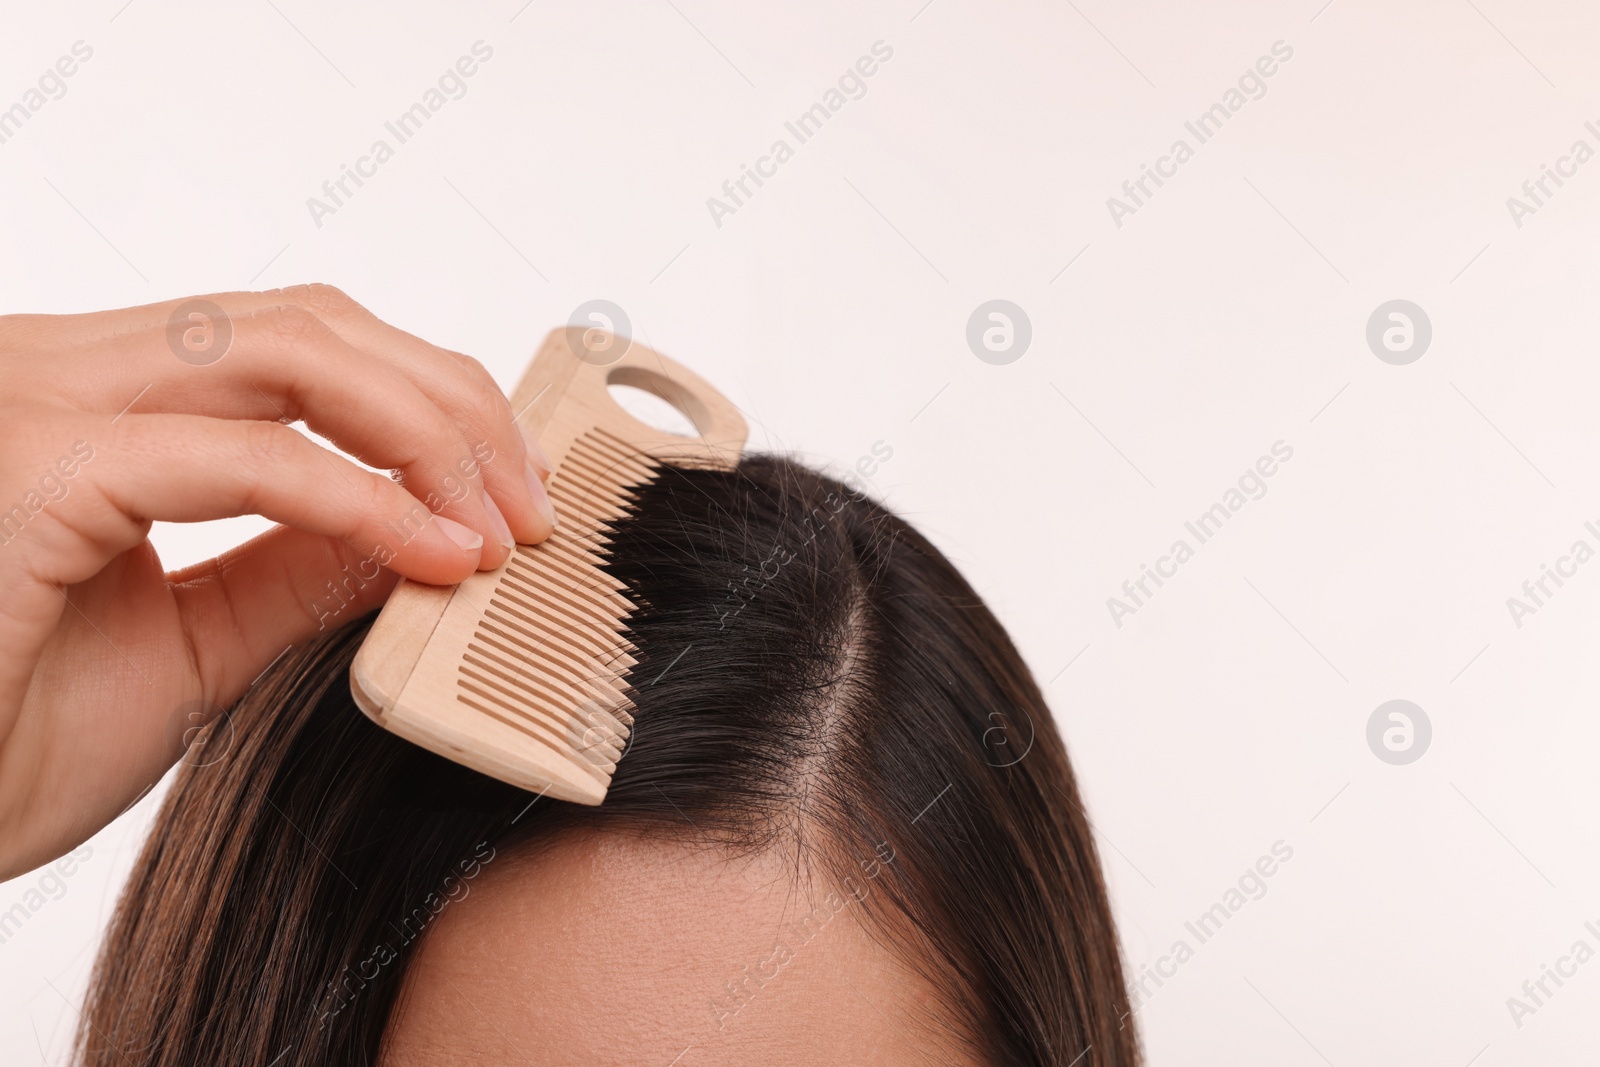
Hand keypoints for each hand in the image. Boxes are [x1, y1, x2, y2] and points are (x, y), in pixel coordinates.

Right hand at [0, 284, 555, 878]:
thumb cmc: (6, 741)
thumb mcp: (200, 644)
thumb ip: (302, 569)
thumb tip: (424, 529)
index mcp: (101, 404)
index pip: (299, 346)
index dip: (428, 404)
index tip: (511, 500)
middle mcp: (68, 373)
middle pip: (314, 324)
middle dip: (450, 405)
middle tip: (528, 511)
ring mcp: (43, 400)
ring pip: (289, 347)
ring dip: (424, 431)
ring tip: (495, 528)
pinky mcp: (36, 464)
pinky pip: (241, 454)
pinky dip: (360, 499)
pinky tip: (433, 553)